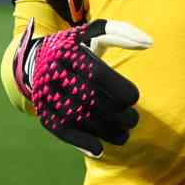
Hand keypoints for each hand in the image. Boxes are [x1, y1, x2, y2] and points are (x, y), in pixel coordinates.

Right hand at [12, 18, 152, 157]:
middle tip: (133, 120)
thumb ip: (123, 33)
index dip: (120, 90)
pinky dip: (81, 143)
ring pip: (78, 118)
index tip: (134, 98)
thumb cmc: (76, 48)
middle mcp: (53, 72)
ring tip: (124, 135)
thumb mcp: (95, 34)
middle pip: (90, 99)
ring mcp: (45, 94)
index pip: (98, 75)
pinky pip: (61, 130)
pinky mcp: (42, 112)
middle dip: (117, 115)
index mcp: (69, 51)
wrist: (35, 61)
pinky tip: (99, 150)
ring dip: (106, 132)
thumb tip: (149, 43)